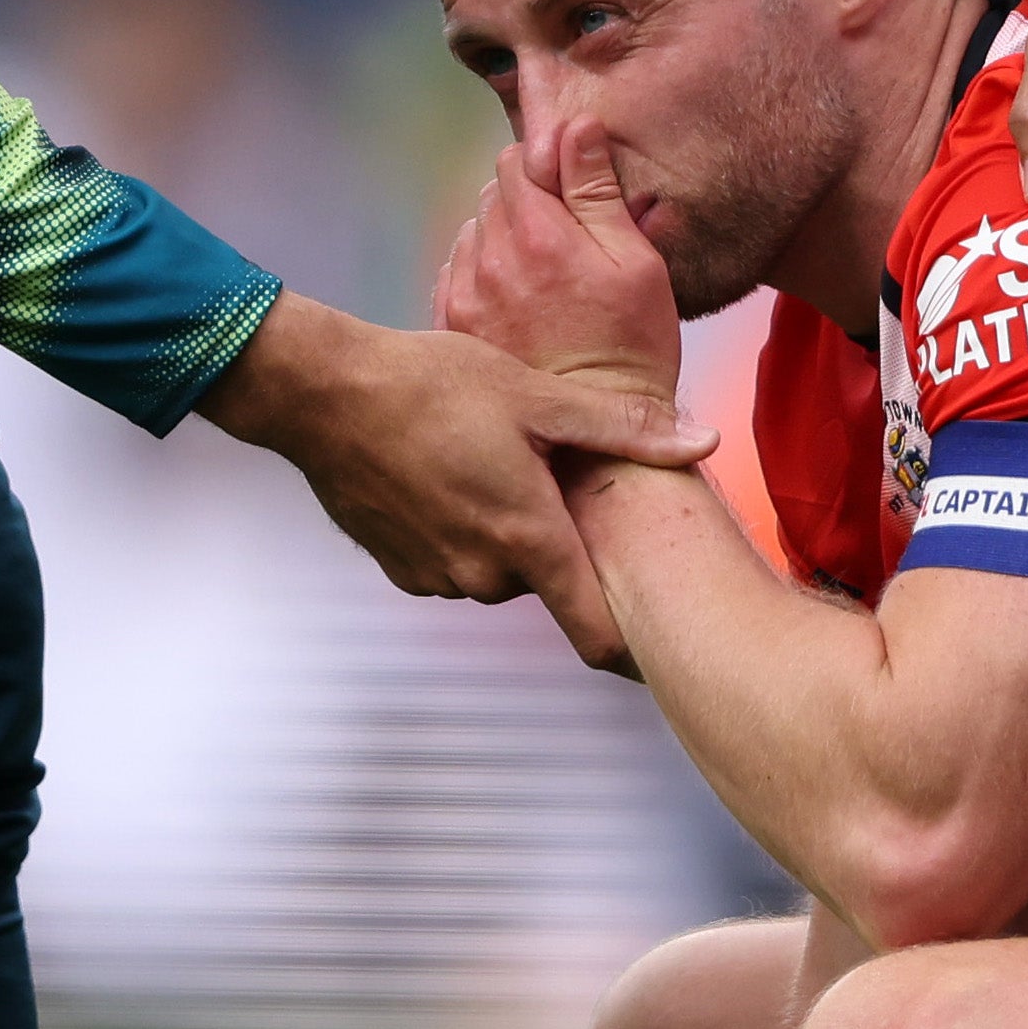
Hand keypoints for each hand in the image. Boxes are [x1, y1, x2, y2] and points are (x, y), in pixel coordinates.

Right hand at [204, 292, 703, 661]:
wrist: (323, 394)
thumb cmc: (431, 384)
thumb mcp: (537, 395)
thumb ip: (623, 429)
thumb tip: (704, 441)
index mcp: (528, 537)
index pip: (595, 630)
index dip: (632, 644)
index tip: (656, 644)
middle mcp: (484, 573)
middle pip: (549, 583)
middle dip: (557, 542)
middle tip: (549, 479)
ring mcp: (437, 576)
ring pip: (500, 571)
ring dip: (506, 534)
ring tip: (489, 464)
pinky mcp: (400, 571)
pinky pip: (456, 564)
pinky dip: (462, 533)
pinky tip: (447, 476)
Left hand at [431, 146, 681, 402]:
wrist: (594, 440)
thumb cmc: (631, 349)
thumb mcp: (636, 264)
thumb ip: (597, 191)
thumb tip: (577, 128)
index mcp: (538, 234)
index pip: (515, 162)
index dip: (544, 168)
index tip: (568, 194)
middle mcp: (490, 259)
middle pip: (490, 196)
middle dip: (523, 203)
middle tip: (562, 241)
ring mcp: (466, 295)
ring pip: (472, 234)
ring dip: (499, 240)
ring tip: (539, 277)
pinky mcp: (454, 327)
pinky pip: (456, 275)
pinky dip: (480, 275)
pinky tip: (513, 302)